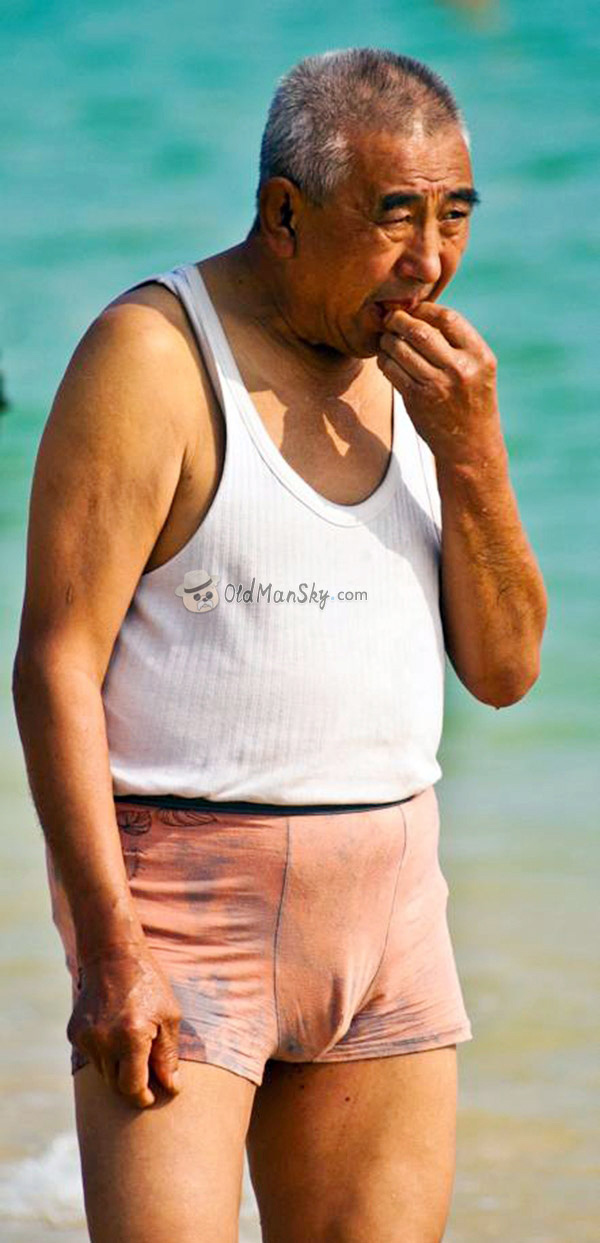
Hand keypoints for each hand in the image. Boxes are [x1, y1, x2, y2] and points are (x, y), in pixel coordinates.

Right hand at [67, 943, 182, 1108]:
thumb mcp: (169, 1016)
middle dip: (133, 1084)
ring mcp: (86, 1037)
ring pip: (103, 1073)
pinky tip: (115, 1032)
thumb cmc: (148, 984)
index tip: (152, 1097)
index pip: (132, 1087)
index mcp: (132, 1036)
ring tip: (133, 1044)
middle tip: (148, 1074)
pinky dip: (105, 1054)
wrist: (112, 955)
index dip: (143, 1097)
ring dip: (119, 1068)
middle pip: (116, 1085)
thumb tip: (171, 1088)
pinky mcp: (74, 1033)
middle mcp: (104, 1040)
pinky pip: (92, 1057)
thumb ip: (168, 1056)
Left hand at [376, 302, 501, 464]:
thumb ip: (457, 344)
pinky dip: (384, 360)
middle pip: (419, 330)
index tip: (415, 309)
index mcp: (480, 356)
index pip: (448, 318)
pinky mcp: (417, 400)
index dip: (426, 309)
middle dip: (399, 320)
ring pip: (401, 349)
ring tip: (386, 338)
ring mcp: (437, 385)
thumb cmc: (472, 402)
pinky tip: (386, 359)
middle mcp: (460, 369)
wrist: (470, 447)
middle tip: (391, 318)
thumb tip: (420, 313)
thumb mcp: (479, 370)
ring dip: (388, 339)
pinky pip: (392, 370)